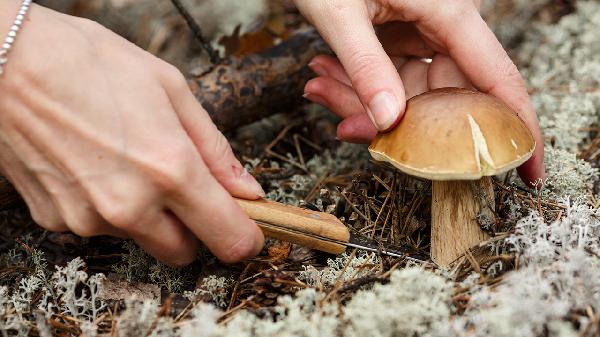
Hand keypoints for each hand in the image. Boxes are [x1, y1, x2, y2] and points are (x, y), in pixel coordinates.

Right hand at [0, 3, 264, 264]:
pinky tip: (93, 163)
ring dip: (147, 213)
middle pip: (184, 251)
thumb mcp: (171, 90)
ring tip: (126, 158)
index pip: (228, 238)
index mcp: (170, 170)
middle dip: (192, 226)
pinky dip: (107, 206)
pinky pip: (100, 226)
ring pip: (141, 237)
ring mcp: (89, 218)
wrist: (5, 60)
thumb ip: (216, 149)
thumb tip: (248, 190)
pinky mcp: (55, 220)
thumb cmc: (92, 63)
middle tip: (183, 186)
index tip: (247, 226)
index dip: (245, 236)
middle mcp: (130, 206)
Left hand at [295, 0, 543, 185]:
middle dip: (392, 122)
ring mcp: (423, 32)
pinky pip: (391, 76)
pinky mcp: (403, 35)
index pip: (497, 78)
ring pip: (409, 91)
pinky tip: (324, 76)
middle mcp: (444, 24)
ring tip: (319, 86)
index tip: (529, 171)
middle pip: (440, 96)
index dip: (515, 128)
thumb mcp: (340, 13)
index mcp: (449, 11)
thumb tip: (388, 121)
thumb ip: (364, 66)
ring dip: (362, 101)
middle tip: (346, 127)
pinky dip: (358, 86)